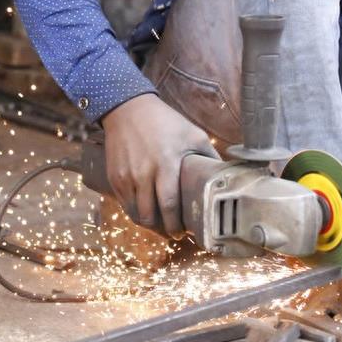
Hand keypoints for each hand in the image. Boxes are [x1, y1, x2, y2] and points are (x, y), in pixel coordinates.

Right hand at [102, 93, 219, 236]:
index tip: (184, 232)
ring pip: (135, 213)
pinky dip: (135, 211)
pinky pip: (124, 204)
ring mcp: (126, 176)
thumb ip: (210, 156)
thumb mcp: (193, 134)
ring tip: (160, 224)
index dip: (176, 224)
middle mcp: (143, 173)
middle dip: (163, 229)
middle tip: (174, 233)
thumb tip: (227, 176)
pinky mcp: (114, 177)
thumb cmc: (165, 122)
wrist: (128, 109)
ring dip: (148, 223)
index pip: (169, 205)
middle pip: (150, 215)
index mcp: (166, 164)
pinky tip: (146, 210)